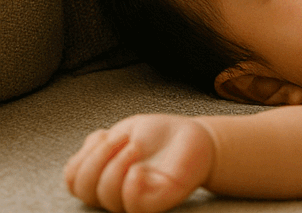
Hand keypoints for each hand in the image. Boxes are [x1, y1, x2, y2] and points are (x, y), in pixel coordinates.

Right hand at [64, 114, 214, 212]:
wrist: (196, 136)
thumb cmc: (161, 135)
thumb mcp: (126, 130)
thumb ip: (103, 141)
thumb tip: (89, 144)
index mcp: (102, 176)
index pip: (73, 179)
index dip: (81, 157)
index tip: (104, 135)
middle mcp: (114, 192)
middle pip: (84, 189)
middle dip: (97, 158)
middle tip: (122, 138)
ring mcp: (134, 199)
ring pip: (105, 195)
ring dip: (116, 164)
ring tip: (137, 147)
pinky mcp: (157, 202)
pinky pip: (133, 206)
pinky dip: (131, 185)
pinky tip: (140, 168)